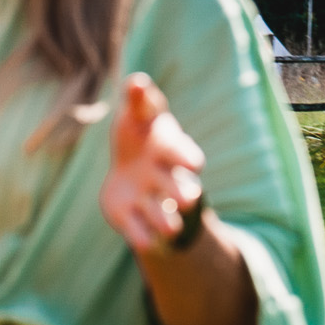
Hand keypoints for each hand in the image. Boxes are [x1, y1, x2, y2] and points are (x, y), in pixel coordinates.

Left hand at [99, 72, 206, 254]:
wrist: (129, 171)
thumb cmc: (138, 135)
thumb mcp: (138, 115)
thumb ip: (139, 100)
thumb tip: (137, 81)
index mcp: (170, 151)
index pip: (184, 154)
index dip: (187, 157)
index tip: (194, 162)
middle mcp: (165, 180)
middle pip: (181, 190)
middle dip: (184, 194)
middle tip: (186, 199)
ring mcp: (150, 202)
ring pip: (163, 216)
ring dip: (165, 220)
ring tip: (169, 228)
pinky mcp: (132, 219)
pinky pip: (140, 234)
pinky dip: (142, 238)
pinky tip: (143, 243)